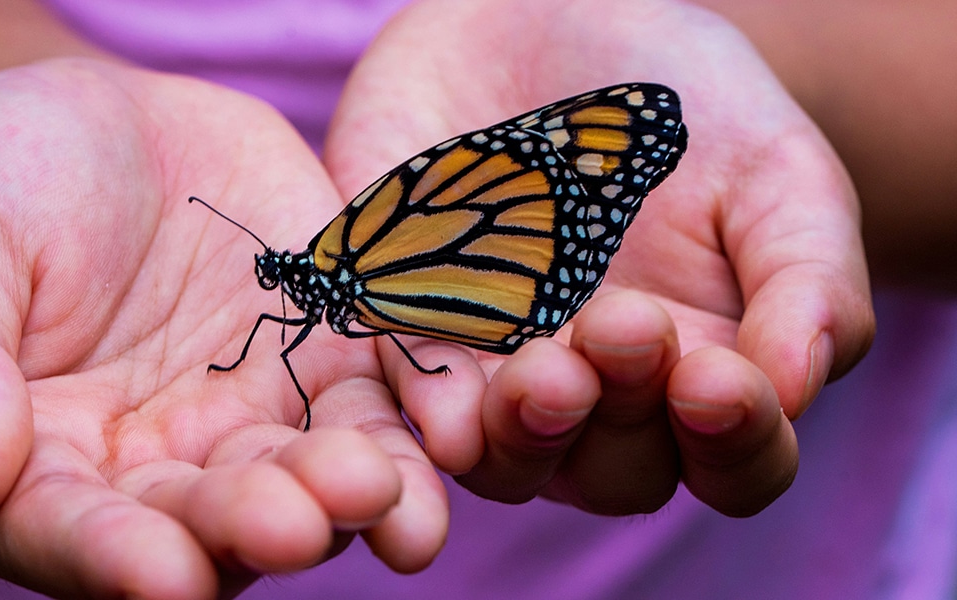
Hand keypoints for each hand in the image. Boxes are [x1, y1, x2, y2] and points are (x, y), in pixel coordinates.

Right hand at [0, 58, 445, 598]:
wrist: (104, 124)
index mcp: (37, 467)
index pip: (68, 534)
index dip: (111, 560)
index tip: (162, 575)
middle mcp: (150, 472)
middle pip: (201, 526)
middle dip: (249, 530)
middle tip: (293, 522)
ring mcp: (247, 425)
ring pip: (300, 484)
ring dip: (343, 502)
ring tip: (377, 490)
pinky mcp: (325, 369)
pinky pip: (374, 414)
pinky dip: (408, 437)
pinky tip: (441, 445)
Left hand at [324, 0, 873, 515]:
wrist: (559, 24)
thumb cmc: (691, 111)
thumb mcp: (777, 175)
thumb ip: (807, 280)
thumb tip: (794, 388)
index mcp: (703, 375)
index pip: (736, 462)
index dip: (735, 442)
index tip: (717, 380)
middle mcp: (600, 399)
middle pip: (616, 474)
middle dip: (621, 417)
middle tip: (621, 326)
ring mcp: (500, 374)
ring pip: (508, 460)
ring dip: (525, 433)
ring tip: (542, 373)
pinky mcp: (411, 331)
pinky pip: (409, 395)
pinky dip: (428, 406)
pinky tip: (446, 406)